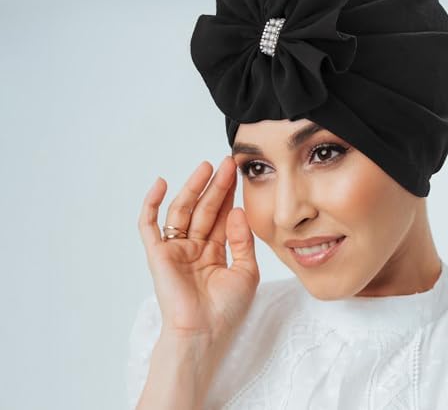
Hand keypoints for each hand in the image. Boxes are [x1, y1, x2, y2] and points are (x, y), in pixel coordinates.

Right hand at [137, 156, 259, 346]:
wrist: (203, 335)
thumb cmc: (226, 310)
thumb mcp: (246, 272)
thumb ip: (242, 240)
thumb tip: (237, 210)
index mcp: (215, 252)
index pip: (222, 216)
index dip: (229, 195)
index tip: (238, 174)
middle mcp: (195, 247)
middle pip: (205, 209)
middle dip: (216, 186)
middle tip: (226, 164)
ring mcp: (175, 249)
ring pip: (183, 211)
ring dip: (192, 188)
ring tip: (205, 167)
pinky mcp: (157, 253)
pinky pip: (149, 225)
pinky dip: (151, 204)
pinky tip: (161, 183)